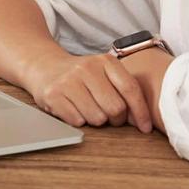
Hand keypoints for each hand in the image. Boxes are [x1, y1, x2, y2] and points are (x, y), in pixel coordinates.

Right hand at [25, 52, 154, 132]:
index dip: (141, 112)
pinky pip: (77, 121)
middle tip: (108, 116)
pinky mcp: (53, 95)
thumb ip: (124, 91)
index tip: (145, 128)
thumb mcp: (104, 73)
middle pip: (115, 108)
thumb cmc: (81, 76)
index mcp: (105, 61)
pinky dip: (78, 121)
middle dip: (116, 119)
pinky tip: (74, 110)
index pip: (130, 89)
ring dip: (96, 121)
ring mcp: (68, 81)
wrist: (43, 66)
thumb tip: (142, 121)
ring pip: (97, 118)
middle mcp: (87, 68)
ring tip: (88, 110)